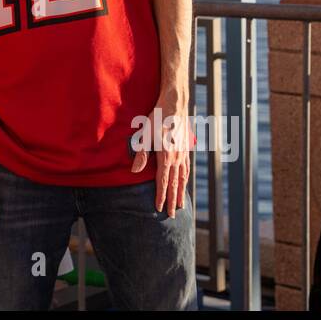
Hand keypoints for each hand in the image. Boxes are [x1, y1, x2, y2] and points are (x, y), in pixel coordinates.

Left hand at [130, 82, 190, 217]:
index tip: (159, 209)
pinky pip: (186, 168)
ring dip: (181, 193)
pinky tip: (184, 183)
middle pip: (174, 184)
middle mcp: (177, 158)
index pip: (163, 182)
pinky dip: (185, 179)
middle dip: (172, 201)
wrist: (175, 103)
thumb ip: (141, 154)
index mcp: (166, 156)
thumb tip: (134, 172)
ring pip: (183, 178)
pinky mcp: (186, 148)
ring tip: (180, 205)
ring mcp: (183, 153)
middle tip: (173, 216)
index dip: (160, 196)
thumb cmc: (157, 117)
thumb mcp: (145, 134)